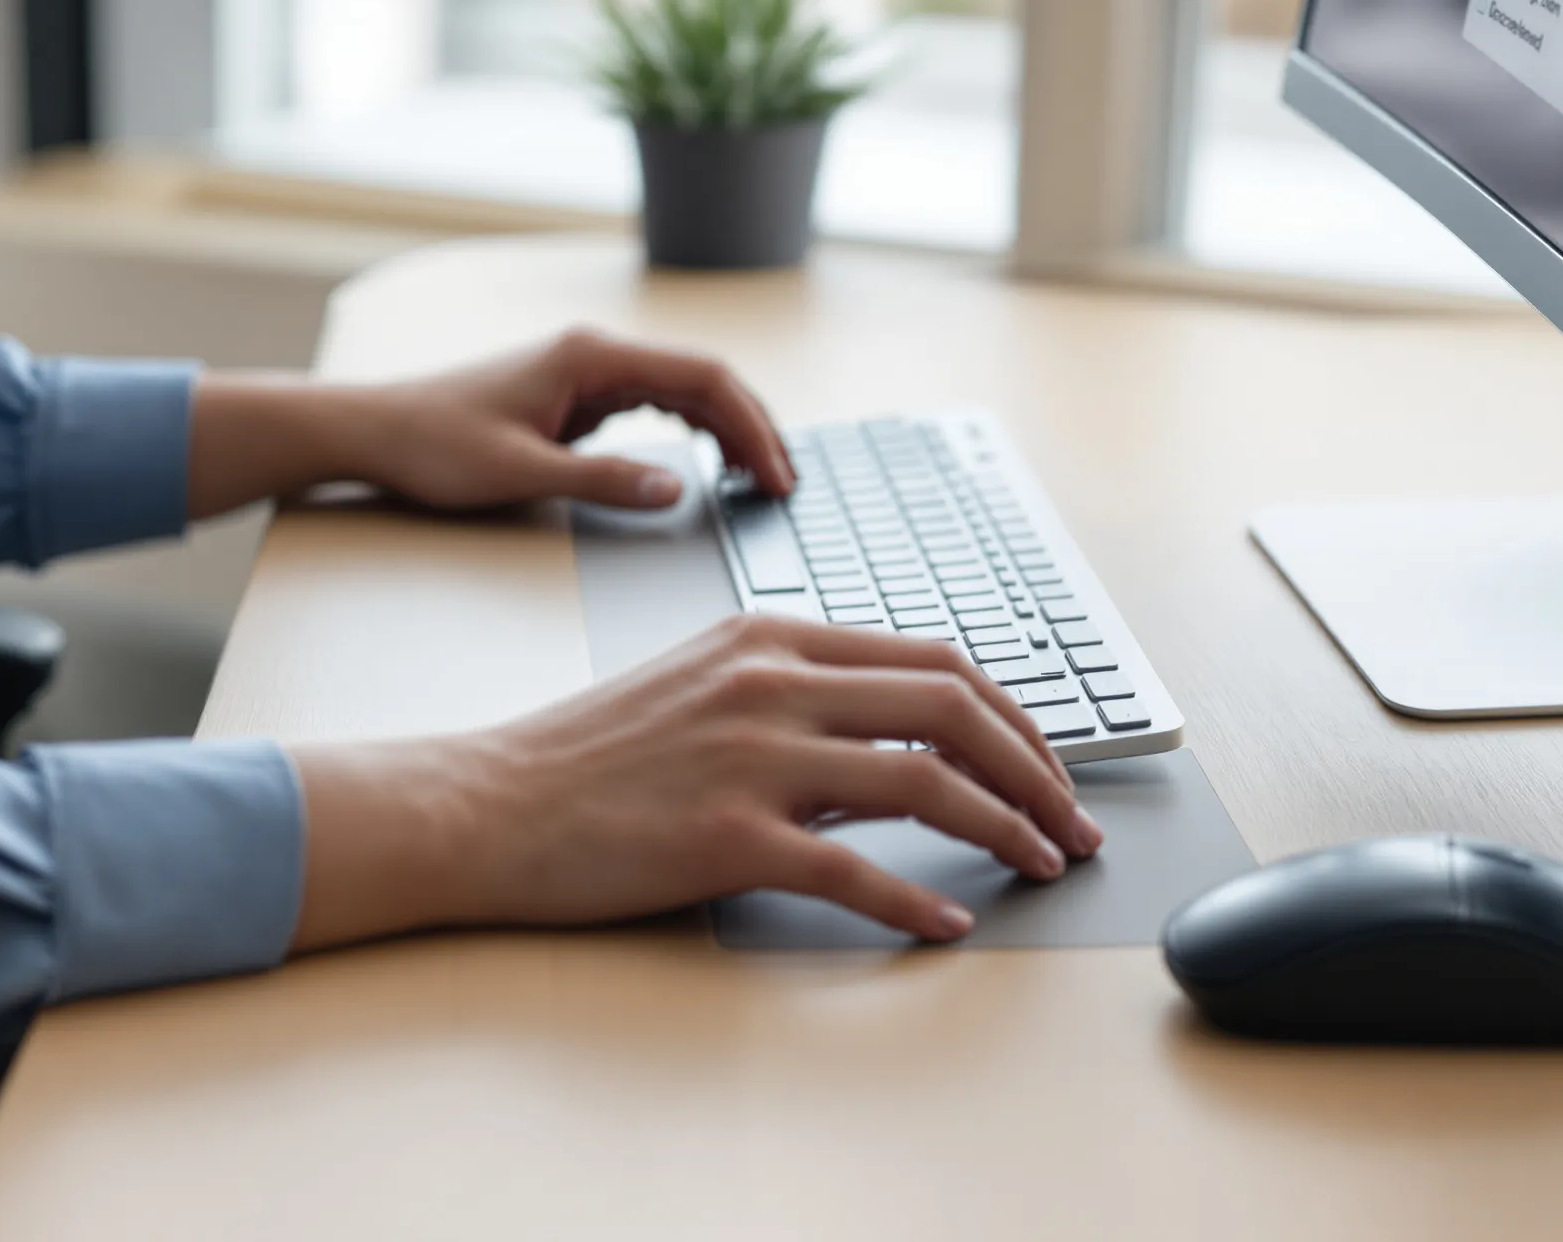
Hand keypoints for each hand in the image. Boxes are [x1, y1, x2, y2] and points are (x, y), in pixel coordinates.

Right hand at [288, 615, 1105, 951]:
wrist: (488, 803)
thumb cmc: (588, 756)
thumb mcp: (701, 688)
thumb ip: (800, 703)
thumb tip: (898, 755)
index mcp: (771, 637)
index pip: (936, 659)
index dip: (1016, 716)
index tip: (1049, 765)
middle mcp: (771, 683)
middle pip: (954, 706)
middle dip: (1038, 768)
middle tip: (1073, 822)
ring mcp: (752, 758)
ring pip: (927, 780)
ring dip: (1008, 827)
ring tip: (1043, 865)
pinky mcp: (729, 837)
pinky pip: (857, 871)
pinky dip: (919, 902)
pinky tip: (948, 924)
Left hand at [343, 327, 796, 510]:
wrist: (376, 429)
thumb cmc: (436, 445)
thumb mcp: (522, 473)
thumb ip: (603, 481)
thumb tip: (678, 488)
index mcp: (591, 356)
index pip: (702, 378)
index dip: (751, 427)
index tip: (776, 476)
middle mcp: (596, 352)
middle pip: (702, 379)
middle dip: (751, 428)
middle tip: (784, 484)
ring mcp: (588, 370)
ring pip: (682, 390)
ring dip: (726, 428)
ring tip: (759, 478)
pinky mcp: (577, 394)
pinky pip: (653, 403)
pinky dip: (691, 429)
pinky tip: (709, 462)